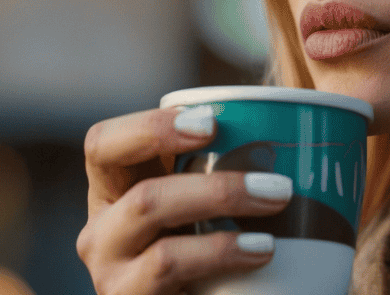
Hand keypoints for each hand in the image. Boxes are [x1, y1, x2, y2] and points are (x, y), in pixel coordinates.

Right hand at [77, 106, 293, 294]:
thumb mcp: (198, 205)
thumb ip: (217, 164)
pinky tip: (260, 250)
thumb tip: (288, 116)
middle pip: (143, 195)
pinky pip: (168, 267)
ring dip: (222, 209)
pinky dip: (220, 253)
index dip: (150, 128)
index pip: (103, 144)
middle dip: (216, 186)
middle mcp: (101, 231)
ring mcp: (111, 273)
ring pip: (157, 229)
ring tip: (277, 206)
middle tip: (279, 184)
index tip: (211, 123)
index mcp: (112, 191)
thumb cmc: (202, 254)